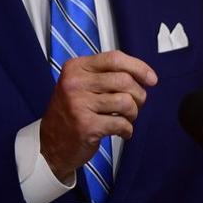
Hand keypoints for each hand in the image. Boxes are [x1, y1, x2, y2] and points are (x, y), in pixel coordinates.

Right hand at [40, 50, 157, 181]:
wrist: (50, 144)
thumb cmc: (72, 112)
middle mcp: (75, 82)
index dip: (138, 67)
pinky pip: (121, 123)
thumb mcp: (81, 85)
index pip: (114, 58)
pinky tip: (121, 132)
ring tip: (126, 119)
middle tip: (135, 106)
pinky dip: (127, 130)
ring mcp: (79, 104)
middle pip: (124, 80)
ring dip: (133, 114)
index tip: (151, 79)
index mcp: (76, 67)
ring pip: (126, 102)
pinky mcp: (86, 126)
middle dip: (138, 95)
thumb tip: (145, 76)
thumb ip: (106, 75)